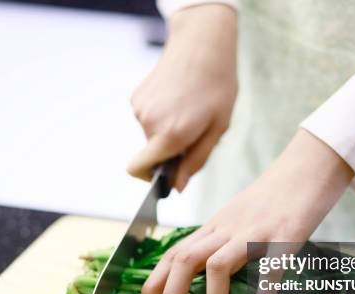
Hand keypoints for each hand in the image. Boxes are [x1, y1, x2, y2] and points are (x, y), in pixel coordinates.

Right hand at [127, 5, 237, 191]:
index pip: (138, 169)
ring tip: (188, 110)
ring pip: (150, 136)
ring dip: (166, 131)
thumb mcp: (217, 128)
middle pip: (150, 154)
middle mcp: (149, 122)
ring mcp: (140, 108)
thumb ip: (196, 161)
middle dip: (169, 151)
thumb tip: (177, 187)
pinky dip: (161, 116)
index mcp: (170, 134)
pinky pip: (147, 118)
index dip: (149, 179)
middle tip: (194, 131)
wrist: (203, 44)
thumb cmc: (217, 86)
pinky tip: (178, 99)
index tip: (166, 176)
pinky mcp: (137, 96)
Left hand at [138, 129, 354, 293]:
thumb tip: (199, 267)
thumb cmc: (273, 195)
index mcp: (215, 226)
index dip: (155, 282)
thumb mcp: (236, 215)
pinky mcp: (284, 237)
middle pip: (186, 260)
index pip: (175, 254)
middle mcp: (228, 228)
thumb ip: (219, 237)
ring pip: (218, 266)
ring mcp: (255, 232)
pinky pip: (269, 272)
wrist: (307, 168)